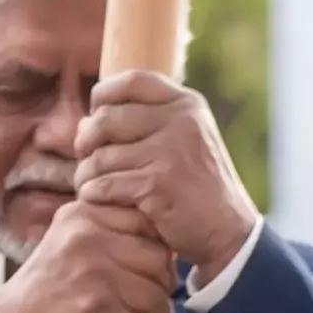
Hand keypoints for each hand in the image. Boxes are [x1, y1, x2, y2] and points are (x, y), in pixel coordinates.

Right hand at [0, 193, 179, 312]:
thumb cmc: (47, 285)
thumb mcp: (71, 240)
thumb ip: (111, 232)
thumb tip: (168, 248)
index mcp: (85, 214)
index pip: (147, 224)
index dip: (156, 253)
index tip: (142, 273)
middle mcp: (90, 236)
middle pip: (160, 260)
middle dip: (159, 289)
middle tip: (141, 305)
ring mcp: (94, 272)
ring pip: (157, 297)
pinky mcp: (96, 310)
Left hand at [72, 70, 255, 272]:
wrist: (228, 232)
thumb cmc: (199, 187)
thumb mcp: (188, 140)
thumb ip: (151, 121)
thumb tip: (89, 116)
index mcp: (188, 105)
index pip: (132, 80)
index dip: (104, 93)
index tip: (94, 113)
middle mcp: (181, 122)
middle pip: (108, 117)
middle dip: (86, 137)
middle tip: (84, 154)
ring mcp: (170, 153)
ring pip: (101, 154)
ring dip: (86, 171)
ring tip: (87, 182)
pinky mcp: (157, 184)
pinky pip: (105, 183)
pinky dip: (93, 192)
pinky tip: (94, 197)